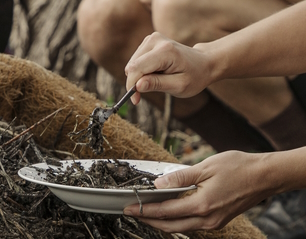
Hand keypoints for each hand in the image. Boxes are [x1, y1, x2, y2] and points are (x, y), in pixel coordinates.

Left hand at [123, 151, 273, 231]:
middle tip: (132, 212)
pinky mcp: (218, 219)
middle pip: (171, 225)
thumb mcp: (205, 167)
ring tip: (146, 213)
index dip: (145, 210)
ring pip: (181, 227)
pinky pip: (192, 224)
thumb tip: (158, 185)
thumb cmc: (238, 167)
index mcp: (202, 205)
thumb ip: (180, 177)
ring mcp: (214, 222)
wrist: (265, 176)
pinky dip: (177, 220)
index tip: (129, 207)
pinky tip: (170, 212)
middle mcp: (208, 219)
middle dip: (149, 221)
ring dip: (162, 222)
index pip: (165, 211)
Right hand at [124, 32, 213, 104]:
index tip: (135, 100)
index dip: (132, 85)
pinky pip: (136, 60)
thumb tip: (137, 86)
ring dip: (139, 76)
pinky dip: (141, 71)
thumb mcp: (179, 86)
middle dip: (135, 82)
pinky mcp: (149, 41)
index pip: (137, 68)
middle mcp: (155, 40)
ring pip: (132, 63)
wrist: (203, 63)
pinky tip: (155, 73)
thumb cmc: (194, 76)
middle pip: (132, 65)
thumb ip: (157, 84)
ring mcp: (151, 38)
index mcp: (165, 51)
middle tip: (142, 96)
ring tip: (157, 80)